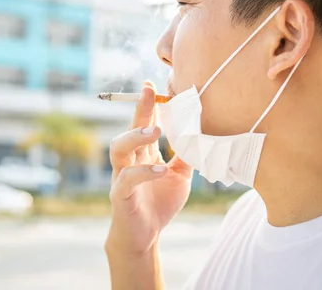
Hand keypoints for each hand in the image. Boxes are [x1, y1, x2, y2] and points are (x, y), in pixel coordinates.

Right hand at [106, 82, 192, 255]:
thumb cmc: (160, 203)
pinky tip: (160, 169)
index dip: (148, 104)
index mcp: (143, 153)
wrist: (145, 236)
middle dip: (140, 108)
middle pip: (130, 128)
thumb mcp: (180, 176)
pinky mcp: (120, 195)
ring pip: (118, 149)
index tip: (153, 84)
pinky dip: (143, 172)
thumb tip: (203, 135)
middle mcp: (130, 160)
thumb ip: (186, 156)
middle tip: (149, 91)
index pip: (144, 123)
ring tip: (154, 131)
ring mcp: (121, 176)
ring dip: (134, 136)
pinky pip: (126, 179)